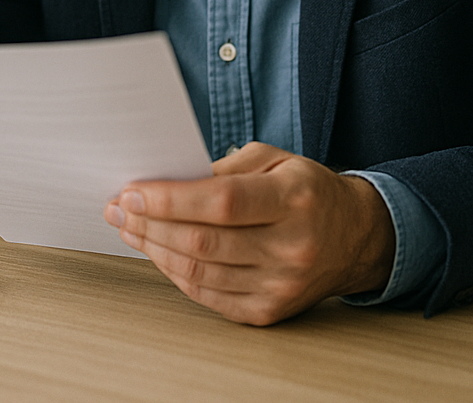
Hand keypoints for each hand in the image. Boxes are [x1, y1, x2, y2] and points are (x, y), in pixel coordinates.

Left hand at [104, 142, 395, 325]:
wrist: (354, 237)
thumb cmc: (307, 190)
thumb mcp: (274, 159)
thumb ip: (224, 169)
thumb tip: (167, 180)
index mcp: (294, 199)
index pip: (221, 202)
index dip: (170, 199)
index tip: (133, 190)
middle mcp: (291, 246)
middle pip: (204, 241)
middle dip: (150, 224)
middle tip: (119, 207)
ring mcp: (281, 285)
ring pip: (200, 273)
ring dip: (154, 249)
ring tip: (130, 228)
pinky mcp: (269, 311)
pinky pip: (208, 296)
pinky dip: (175, 274)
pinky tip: (157, 252)